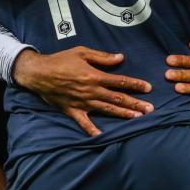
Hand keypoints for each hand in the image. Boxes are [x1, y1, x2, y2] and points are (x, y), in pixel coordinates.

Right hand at [13, 47, 153, 137]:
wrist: (39, 73)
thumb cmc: (61, 60)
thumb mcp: (82, 52)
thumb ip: (102, 57)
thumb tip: (120, 58)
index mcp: (94, 76)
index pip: (119, 81)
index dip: (135, 85)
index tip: (148, 88)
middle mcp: (91, 91)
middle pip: (117, 98)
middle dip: (135, 104)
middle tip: (150, 109)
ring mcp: (83, 103)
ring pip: (107, 110)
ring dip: (123, 114)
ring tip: (137, 118)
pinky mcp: (73, 111)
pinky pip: (85, 123)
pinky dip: (93, 131)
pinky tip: (103, 137)